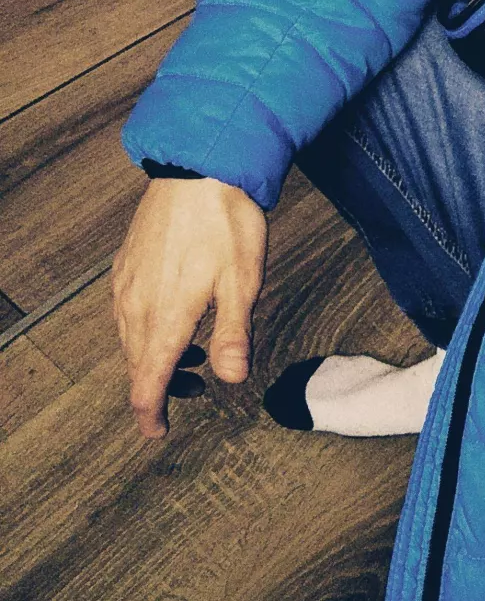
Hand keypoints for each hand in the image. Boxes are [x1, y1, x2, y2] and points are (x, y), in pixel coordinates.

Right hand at [113, 177, 266, 438]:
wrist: (199, 168)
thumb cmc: (226, 223)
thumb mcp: (242, 281)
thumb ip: (234, 334)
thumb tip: (232, 379)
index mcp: (166, 318)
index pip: (147, 383)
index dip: (151, 414)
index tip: (158, 432)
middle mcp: (137, 306)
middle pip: (137, 366)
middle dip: (160, 387)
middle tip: (194, 390)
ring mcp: (126, 284)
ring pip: (130, 340)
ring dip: (154, 358)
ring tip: (191, 355)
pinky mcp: (125, 265)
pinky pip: (126, 312)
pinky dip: (145, 329)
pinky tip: (171, 316)